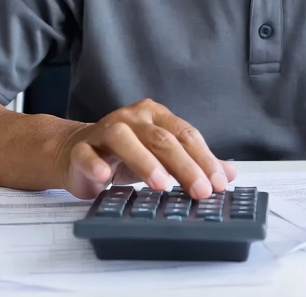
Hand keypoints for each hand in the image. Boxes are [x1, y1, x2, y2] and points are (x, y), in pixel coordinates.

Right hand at [53, 98, 236, 200]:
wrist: (75, 152)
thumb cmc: (124, 155)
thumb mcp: (162, 157)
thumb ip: (194, 162)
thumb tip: (229, 173)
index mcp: (155, 116)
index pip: (185, 134)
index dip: (204, 158)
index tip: (218, 183)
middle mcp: (131, 119)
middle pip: (161, 138)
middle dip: (184, 165)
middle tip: (200, 190)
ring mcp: (104, 131)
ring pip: (124, 139)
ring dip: (144, 161)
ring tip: (161, 184)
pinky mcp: (81, 149)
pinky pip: (87, 154)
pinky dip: (96, 164)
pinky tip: (105, 177)